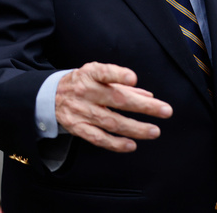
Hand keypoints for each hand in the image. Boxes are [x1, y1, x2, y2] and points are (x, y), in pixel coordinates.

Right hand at [55, 62, 171, 152]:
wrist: (50, 95)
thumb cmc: (82, 83)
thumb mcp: (97, 75)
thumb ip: (123, 85)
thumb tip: (149, 97)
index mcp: (89, 74)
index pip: (103, 72)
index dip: (117, 75)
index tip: (132, 78)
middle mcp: (84, 92)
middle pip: (116, 100)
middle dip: (143, 107)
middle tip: (165, 110)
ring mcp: (80, 111)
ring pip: (111, 122)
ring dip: (135, 128)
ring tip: (154, 131)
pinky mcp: (77, 127)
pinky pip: (98, 138)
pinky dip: (115, 143)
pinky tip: (132, 145)